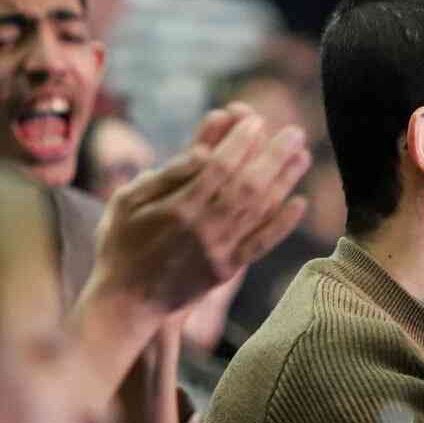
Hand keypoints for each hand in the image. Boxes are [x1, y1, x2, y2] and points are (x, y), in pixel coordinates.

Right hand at [71, 103, 309, 401]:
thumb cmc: (120, 244)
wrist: (126, 302)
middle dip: (272, 155)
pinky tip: (299, 202)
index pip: (218, 167)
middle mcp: (202, 229)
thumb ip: (165, 177)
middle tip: (294, 132)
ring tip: (303, 155)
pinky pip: (261, 245)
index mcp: (176, 208)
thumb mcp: (127, 202)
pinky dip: (282, 224)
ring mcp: (218, 251)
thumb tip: (202, 152)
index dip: (240, 141)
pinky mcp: (226, 270)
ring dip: (284, 181)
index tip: (255, 120)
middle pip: (246, 185)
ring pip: (258, 210)